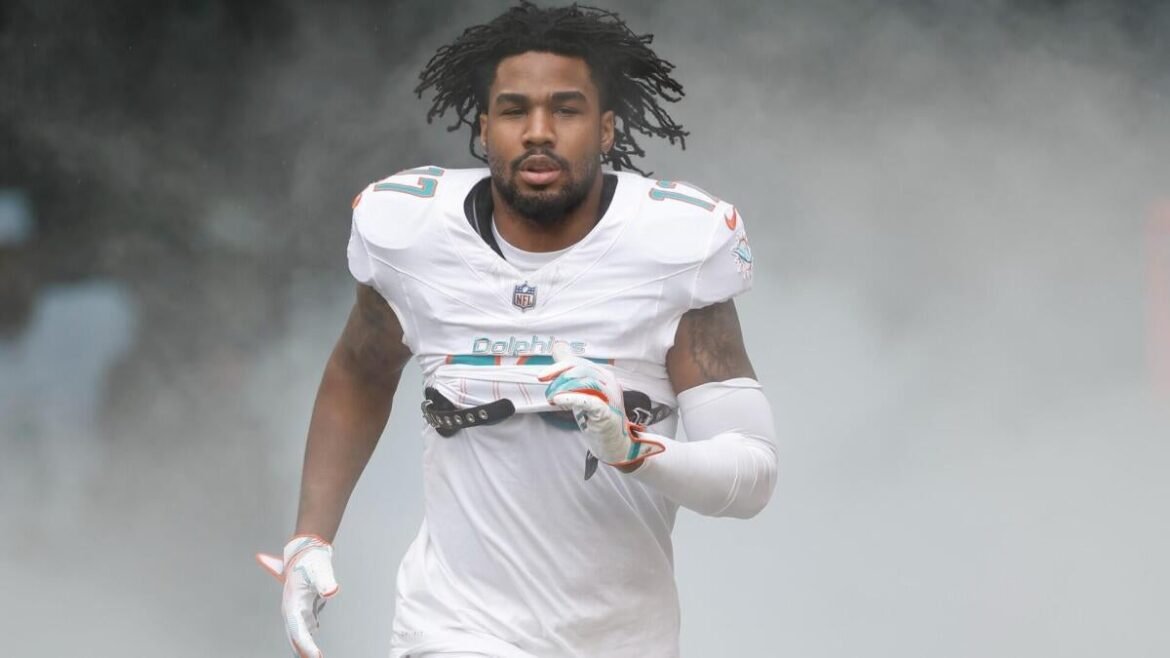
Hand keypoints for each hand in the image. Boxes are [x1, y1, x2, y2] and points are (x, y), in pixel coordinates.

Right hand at [256, 535, 339, 657]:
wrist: (306, 551)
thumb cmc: (311, 560)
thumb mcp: (320, 569)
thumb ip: (325, 581)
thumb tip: (331, 592)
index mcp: (293, 603)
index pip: (298, 629)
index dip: (306, 645)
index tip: (315, 657)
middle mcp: (292, 609)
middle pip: (296, 636)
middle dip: (304, 651)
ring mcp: (296, 609)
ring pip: (298, 634)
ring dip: (305, 648)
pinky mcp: (303, 608)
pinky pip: (304, 629)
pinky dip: (308, 640)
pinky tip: (313, 651)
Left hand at [538, 342, 664, 468]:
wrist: (614, 444)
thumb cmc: (597, 418)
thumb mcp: (583, 393)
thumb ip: (572, 376)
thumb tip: (558, 350)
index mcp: (604, 375)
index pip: (579, 363)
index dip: (558, 366)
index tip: (542, 376)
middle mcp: (609, 382)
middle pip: (581, 369)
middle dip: (558, 376)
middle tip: (545, 388)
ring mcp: (610, 396)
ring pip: (585, 382)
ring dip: (562, 388)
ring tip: (551, 397)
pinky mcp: (607, 412)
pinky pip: (588, 400)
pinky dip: (571, 398)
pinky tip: (558, 400)